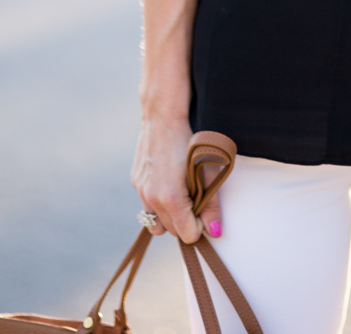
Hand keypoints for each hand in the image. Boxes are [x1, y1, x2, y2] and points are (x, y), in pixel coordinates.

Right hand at [131, 116, 222, 244]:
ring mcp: (141, 190)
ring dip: (169, 217)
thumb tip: (214, 231)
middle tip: (195, 202)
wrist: (163, 116)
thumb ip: (210, 205)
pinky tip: (167, 182)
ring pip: (155, 222)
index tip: (204, 211)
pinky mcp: (135, 181)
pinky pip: (146, 204)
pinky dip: (157, 202)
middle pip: (171, 231)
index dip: (199, 226)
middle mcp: (152, 198)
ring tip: (180, 197)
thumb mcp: (206, 172)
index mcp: (171, 198)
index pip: (187, 234)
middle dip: (185, 222)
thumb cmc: (189, 141)